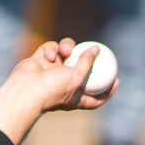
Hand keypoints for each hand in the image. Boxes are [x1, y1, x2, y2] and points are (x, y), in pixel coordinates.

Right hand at [0, 38, 118, 144]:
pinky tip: (49, 54)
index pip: (95, 97)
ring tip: (64, 50)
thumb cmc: (53, 90)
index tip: (117, 80)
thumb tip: (96, 49)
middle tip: (90, 49)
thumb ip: (87, 63)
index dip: (107, 90)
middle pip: (80, 68)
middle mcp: (64, 84)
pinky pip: (50, 49)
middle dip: (84, 58)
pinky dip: (51, 49)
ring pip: (65, 53)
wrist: (26, 89)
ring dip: (66, 48)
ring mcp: (51, 71)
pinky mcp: (40, 60)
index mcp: (75, 96)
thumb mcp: (76, 78)